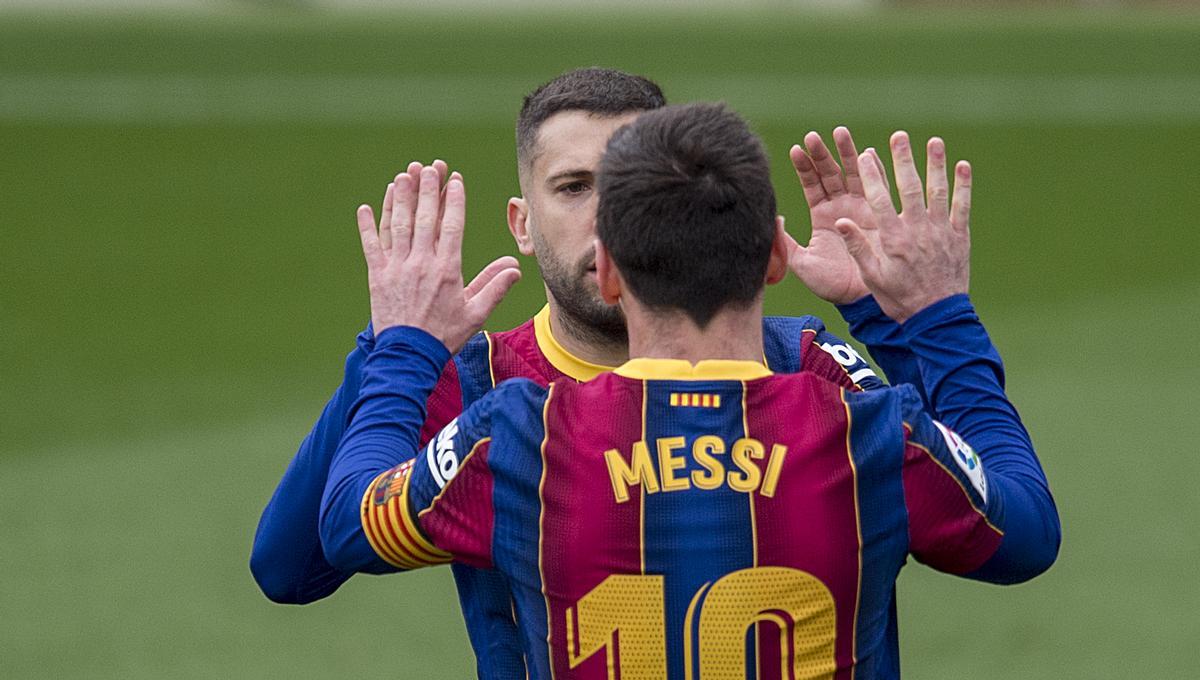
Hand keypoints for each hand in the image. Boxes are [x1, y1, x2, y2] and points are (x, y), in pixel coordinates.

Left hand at [355, 165, 521, 352]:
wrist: (408, 356)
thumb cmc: (443, 336)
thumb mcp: (475, 314)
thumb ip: (494, 287)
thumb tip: (514, 268)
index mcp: (447, 269)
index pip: (451, 225)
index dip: (453, 199)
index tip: (454, 180)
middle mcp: (420, 263)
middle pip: (424, 217)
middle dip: (428, 188)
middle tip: (430, 166)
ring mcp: (396, 267)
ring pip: (398, 225)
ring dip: (401, 198)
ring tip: (404, 176)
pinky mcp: (377, 276)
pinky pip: (370, 245)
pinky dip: (367, 226)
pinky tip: (366, 207)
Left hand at [785, 127, 884, 304]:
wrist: (862, 299)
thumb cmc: (831, 284)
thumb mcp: (802, 263)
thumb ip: (785, 242)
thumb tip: (772, 218)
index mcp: (822, 216)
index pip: (811, 185)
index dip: (804, 168)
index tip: (795, 150)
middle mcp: (841, 207)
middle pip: (830, 173)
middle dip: (823, 154)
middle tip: (814, 136)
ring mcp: (862, 208)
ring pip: (853, 174)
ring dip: (848, 153)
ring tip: (840, 132)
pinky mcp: (881, 214)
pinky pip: (877, 187)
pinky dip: (874, 169)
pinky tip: (869, 152)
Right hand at [833, 132, 970, 323]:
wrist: (936, 317)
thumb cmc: (899, 299)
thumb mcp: (872, 276)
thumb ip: (858, 247)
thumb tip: (840, 221)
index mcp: (892, 238)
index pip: (879, 199)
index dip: (871, 175)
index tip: (865, 154)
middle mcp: (917, 229)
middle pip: (909, 187)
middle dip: (903, 159)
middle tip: (899, 136)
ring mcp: (940, 230)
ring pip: (938, 191)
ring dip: (936, 164)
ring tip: (934, 141)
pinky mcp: (959, 236)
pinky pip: (962, 206)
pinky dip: (964, 185)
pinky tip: (963, 165)